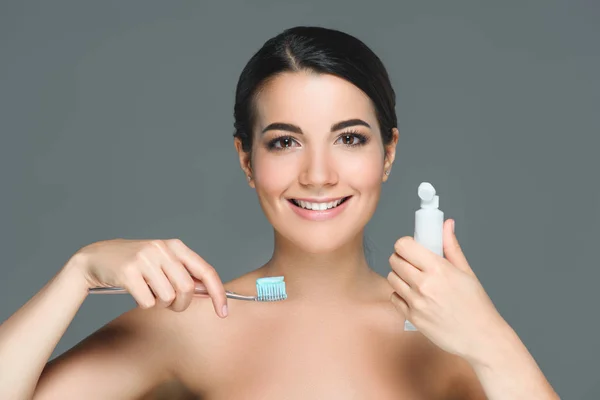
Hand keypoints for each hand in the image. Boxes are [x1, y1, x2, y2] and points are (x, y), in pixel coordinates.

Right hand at [73, 238, 227, 316]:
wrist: (96, 258)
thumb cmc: (135, 264)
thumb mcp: (163, 263)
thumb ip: (185, 275)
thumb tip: (209, 293)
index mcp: (175, 246)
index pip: (206, 271)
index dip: (218, 293)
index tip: (223, 311)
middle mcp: (162, 249)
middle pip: (187, 289)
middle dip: (182, 304)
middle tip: (171, 305)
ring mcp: (144, 259)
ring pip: (167, 297)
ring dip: (161, 304)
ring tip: (150, 293)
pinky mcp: (127, 271)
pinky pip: (147, 302)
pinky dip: (144, 304)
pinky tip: (135, 292)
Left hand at [387, 219, 506, 359]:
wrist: (481, 338)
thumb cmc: (476, 305)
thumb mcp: (466, 272)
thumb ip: (451, 246)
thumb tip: (446, 225)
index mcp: (438, 269)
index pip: (404, 245)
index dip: (405, 244)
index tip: (411, 248)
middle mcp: (424, 284)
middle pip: (394, 260)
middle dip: (401, 258)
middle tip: (412, 263)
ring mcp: (416, 302)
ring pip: (391, 278)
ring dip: (399, 276)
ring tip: (413, 279)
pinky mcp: (412, 317)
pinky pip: (394, 297)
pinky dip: (400, 295)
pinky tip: (414, 296)